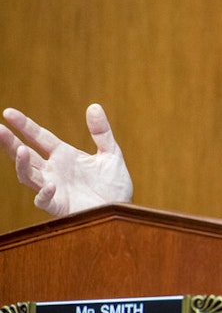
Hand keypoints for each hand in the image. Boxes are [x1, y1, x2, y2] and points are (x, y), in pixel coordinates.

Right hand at [0, 104, 132, 216]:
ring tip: (21, 150)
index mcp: (63, 155)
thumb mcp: (110, 153)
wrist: (120, 207)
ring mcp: (53, 188)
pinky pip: (45, 200)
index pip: (39, 137)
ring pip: (28, 176)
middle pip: (25, 155)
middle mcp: (53, 170)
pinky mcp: (59, 206)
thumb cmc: (113, 183)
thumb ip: (101, 132)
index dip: (24, 125)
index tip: (8, 112)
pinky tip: (50, 185)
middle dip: (10, 142)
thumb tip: (94, 106)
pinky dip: (45, 193)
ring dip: (22, 164)